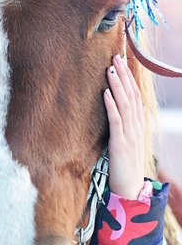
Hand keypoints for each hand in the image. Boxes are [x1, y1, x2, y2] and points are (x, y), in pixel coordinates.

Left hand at [104, 54, 145, 198]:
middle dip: (123, 75)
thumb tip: (130, 106)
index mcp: (138, 124)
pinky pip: (116, 121)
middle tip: (116, 57)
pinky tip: (105, 93)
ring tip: (110, 69)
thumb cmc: (124, 164)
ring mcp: (130, 134)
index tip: (122, 61)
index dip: (129, 78)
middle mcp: (137, 126)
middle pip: (131, 95)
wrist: (129, 187)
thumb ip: (128, 124)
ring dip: (117, 85)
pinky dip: (111, 105)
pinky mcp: (120, 143)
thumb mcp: (127, 141)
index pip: (135, 95)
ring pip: (125, 104)